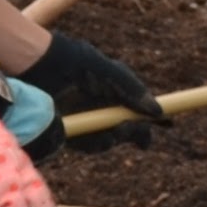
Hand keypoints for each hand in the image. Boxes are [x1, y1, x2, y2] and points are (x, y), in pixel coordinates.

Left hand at [21, 30, 155, 140]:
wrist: (38, 64)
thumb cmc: (74, 61)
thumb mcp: (110, 71)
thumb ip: (133, 89)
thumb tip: (157, 111)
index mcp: (112, 92)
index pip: (136, 109)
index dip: (151, 119)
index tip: (168, 124)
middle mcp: (99, 108)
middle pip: (127, 129)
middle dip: (135, 131)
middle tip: (131, 127)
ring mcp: (85, 122)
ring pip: (110, 140)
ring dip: (116, 137)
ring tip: (114, 127)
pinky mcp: (70, 133)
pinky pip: (90, 145)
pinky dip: (97, 142)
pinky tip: (97, 132)